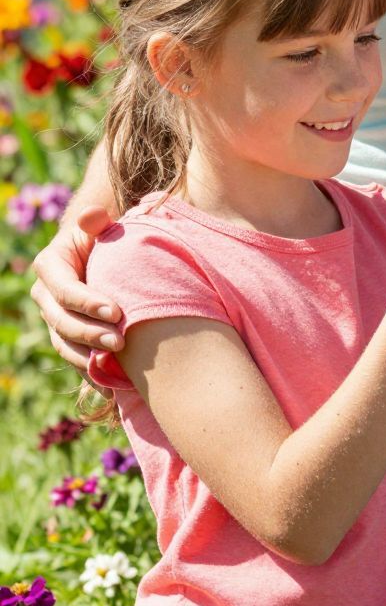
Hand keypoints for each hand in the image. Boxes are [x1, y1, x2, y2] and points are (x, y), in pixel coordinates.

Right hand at [31, 206, 122, 374]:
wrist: (101, 256)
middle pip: (62, 321)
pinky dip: (90, 373)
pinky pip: (74, 359)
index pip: (65, 289)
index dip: (88, 302)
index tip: (117, 311)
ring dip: (88, 357)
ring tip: (117, 365)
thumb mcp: (100, 226)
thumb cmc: (104, 238)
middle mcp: (45, 296)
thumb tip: (93, 217)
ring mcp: (54, 319)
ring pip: (64, 344)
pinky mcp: (66, 337)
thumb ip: (97, 222)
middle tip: (121, 342)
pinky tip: (110, 388)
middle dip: (91, 333)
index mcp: (50, 266)